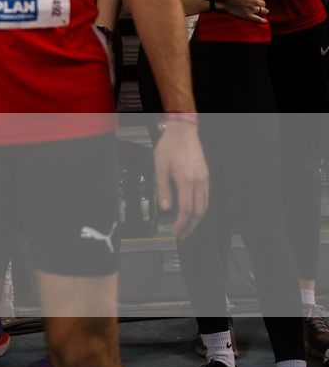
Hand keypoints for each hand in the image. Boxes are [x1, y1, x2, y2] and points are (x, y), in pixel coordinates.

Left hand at [154, 121, 208, 236]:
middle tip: (182, 235)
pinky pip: (207, 197)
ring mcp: (205, 179)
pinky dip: (201, 208)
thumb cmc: (170, 146)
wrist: (183, 131)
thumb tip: (165, 208)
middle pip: (199, 212)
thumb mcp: (160, 167)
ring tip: (187, 227)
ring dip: (197, 219)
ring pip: (205, 206)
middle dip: (191, 226)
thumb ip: (162, 189)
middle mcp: (199, 181)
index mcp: (186, 180)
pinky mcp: (206, 176)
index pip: (186, 209)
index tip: (175, 232)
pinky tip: (194, 211)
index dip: (181, 224)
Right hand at [219, 0, 266, 21]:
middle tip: (257, 4)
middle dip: (261, 4)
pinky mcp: (248, 16)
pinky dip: (262, 21)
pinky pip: (258, 19)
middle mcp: (255, 1)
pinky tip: (265, 21)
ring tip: (263, 12)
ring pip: (263, 11)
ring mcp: (252, 9)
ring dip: (264, 11)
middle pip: (263, 3)